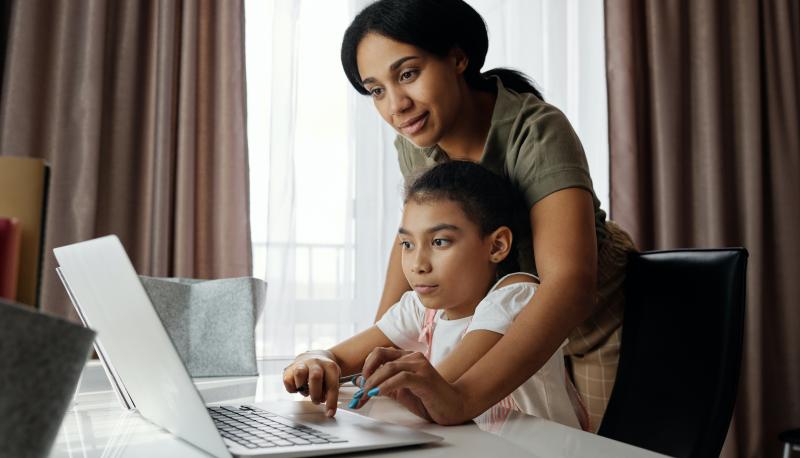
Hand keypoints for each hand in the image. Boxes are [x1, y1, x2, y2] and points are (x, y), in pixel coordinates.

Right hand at [282, 352, 340, 416]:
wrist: (314, 356)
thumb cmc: (324, 372)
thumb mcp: (333, 378)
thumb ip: (330, 392)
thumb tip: (328, 410)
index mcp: (329, 366)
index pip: (331, 384)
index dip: (331, 401)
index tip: (330, 413)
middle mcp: (315, 363)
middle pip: (315, 377)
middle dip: (316, 394)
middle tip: (316, 401)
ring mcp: (302, 364)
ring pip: (299, 374)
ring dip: (303, 388)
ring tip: (306, 391)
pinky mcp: (289, 369)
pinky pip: (288, 381)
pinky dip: (293, 389)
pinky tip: (298, 388)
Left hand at [351, 347, 470, 424]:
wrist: (453, 406)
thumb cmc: (428, 399)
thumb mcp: (400, 392)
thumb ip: (383, 385)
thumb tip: (360, 383)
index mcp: (407, 357)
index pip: (379, 352)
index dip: (366, 366)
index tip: (360, 384)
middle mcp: (413, 357)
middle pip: (381, 356)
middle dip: (366, 374)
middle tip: (360, 392)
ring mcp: (420, 366)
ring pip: (389, 367)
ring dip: (373, 382)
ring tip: (366, 395)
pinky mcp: (425, 378)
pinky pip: (401, 378)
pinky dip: (386, 386)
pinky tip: (379, 394)